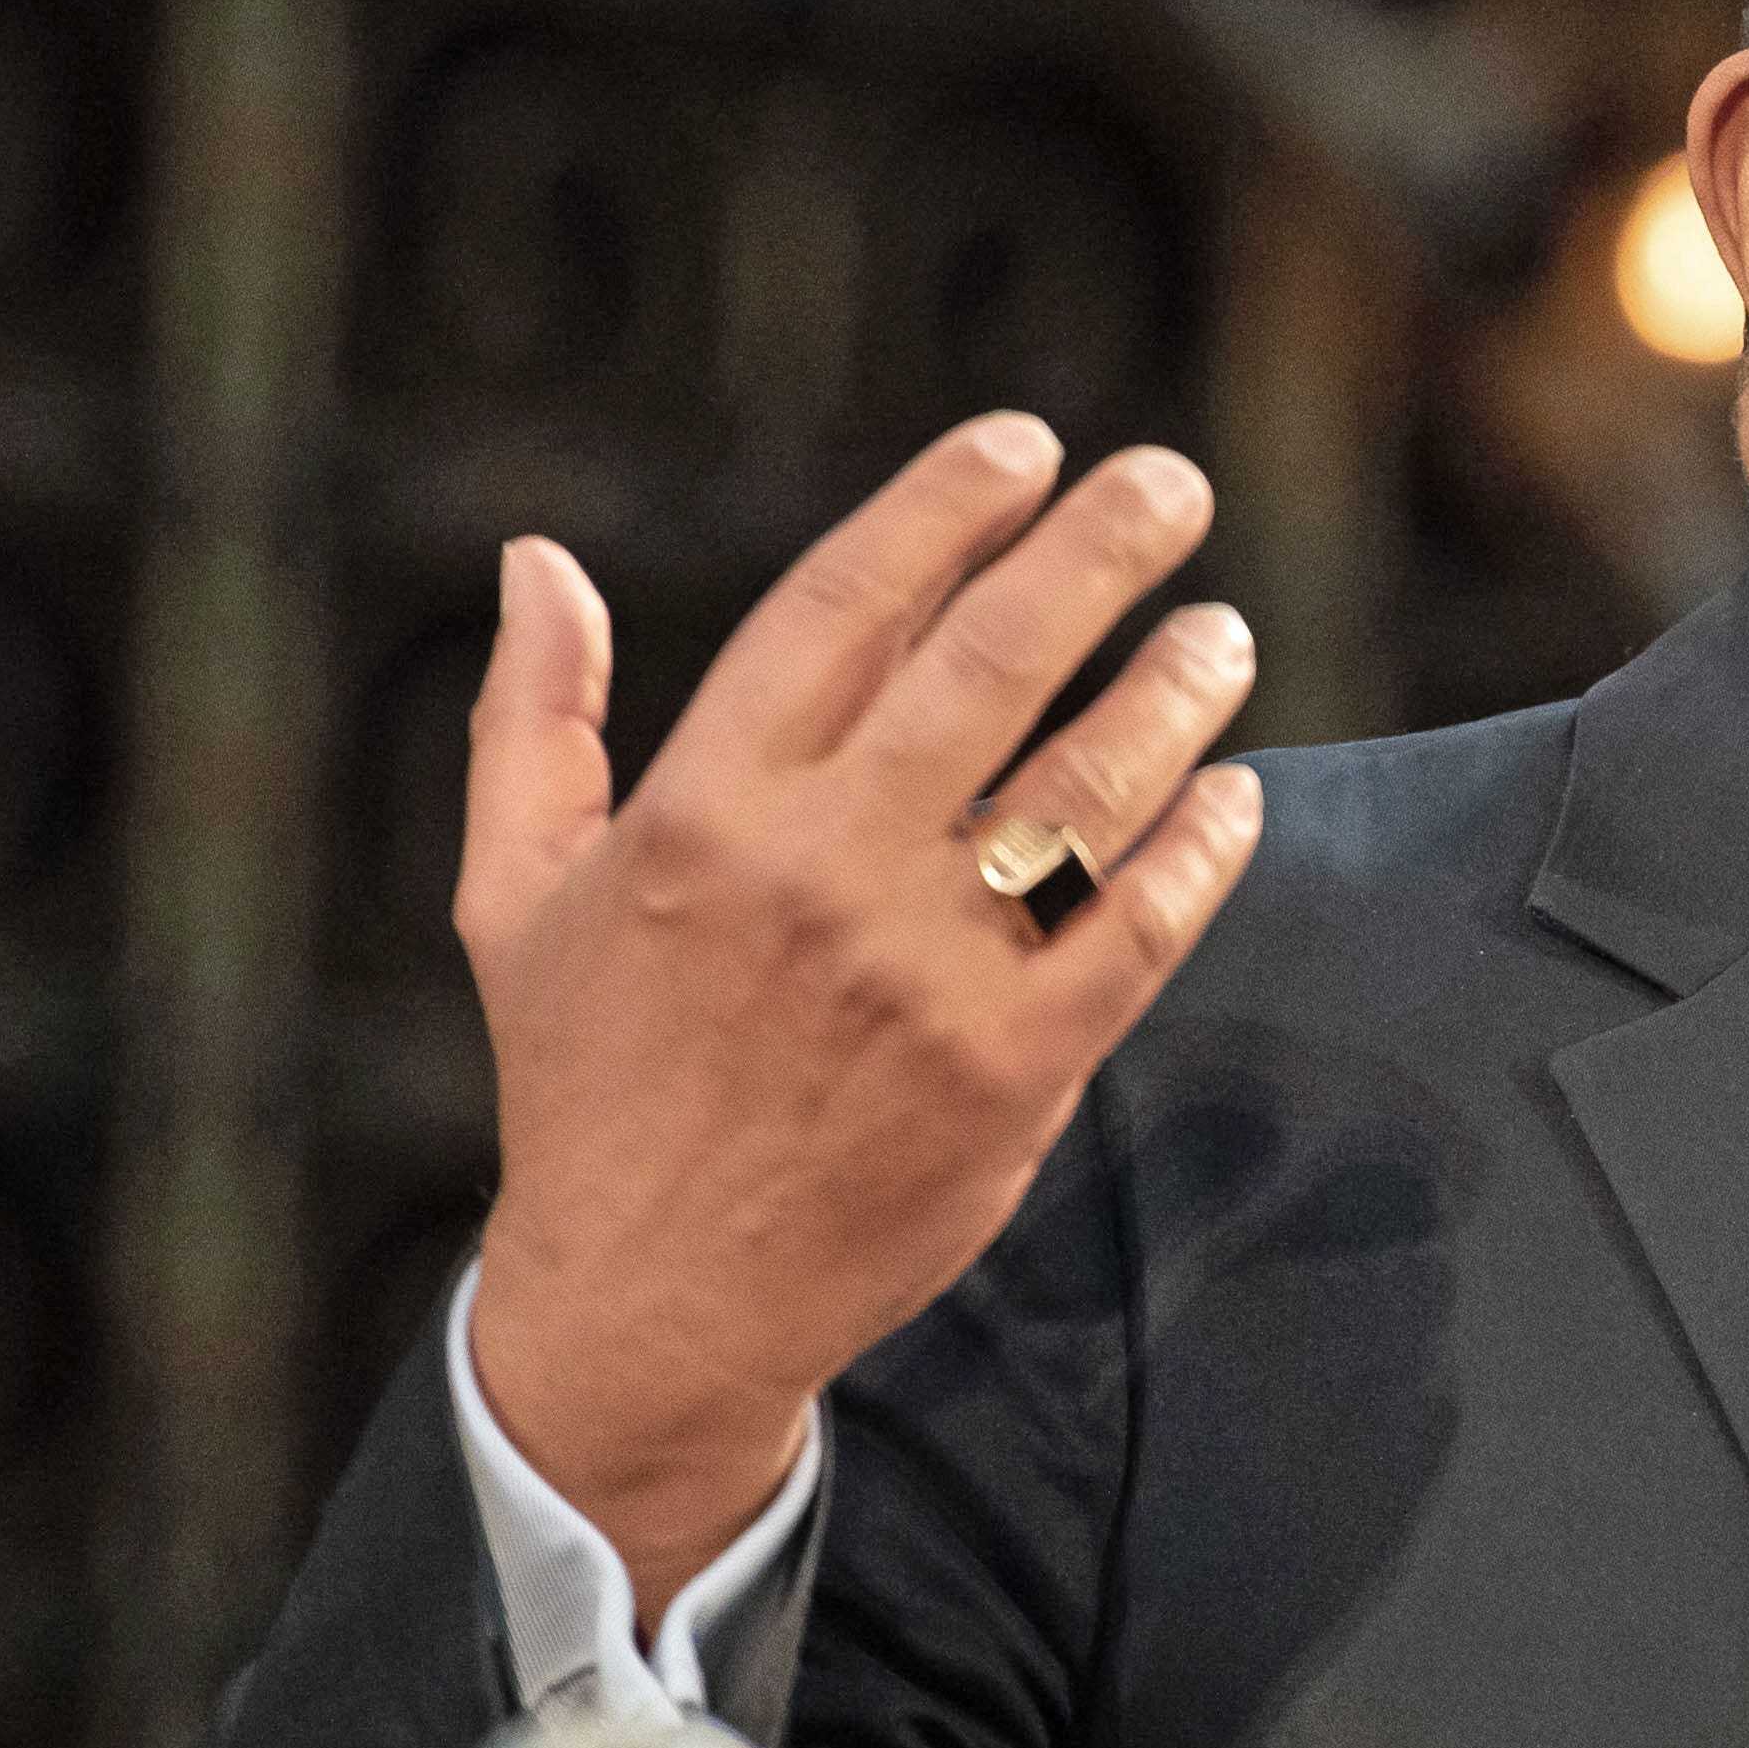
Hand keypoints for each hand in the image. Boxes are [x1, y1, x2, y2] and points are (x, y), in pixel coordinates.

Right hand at [456, 414, 1266, 1623]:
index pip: (849, 601)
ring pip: (1088, 783)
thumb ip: (533, 718)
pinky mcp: (1013, 1065)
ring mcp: (925, 968)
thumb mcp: (516, 892)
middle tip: (1170, 484)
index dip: (948, 505)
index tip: (1024, 444)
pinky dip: (1200, 847)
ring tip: (1222, 632)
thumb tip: (538, 557)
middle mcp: (821, 868)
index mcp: (704, 807)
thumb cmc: (588, 1079)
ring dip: (1174, 689)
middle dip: (1097, 549)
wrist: (653, 1303)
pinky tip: (1232, 794)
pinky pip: (1141, 926)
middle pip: (993, 659)